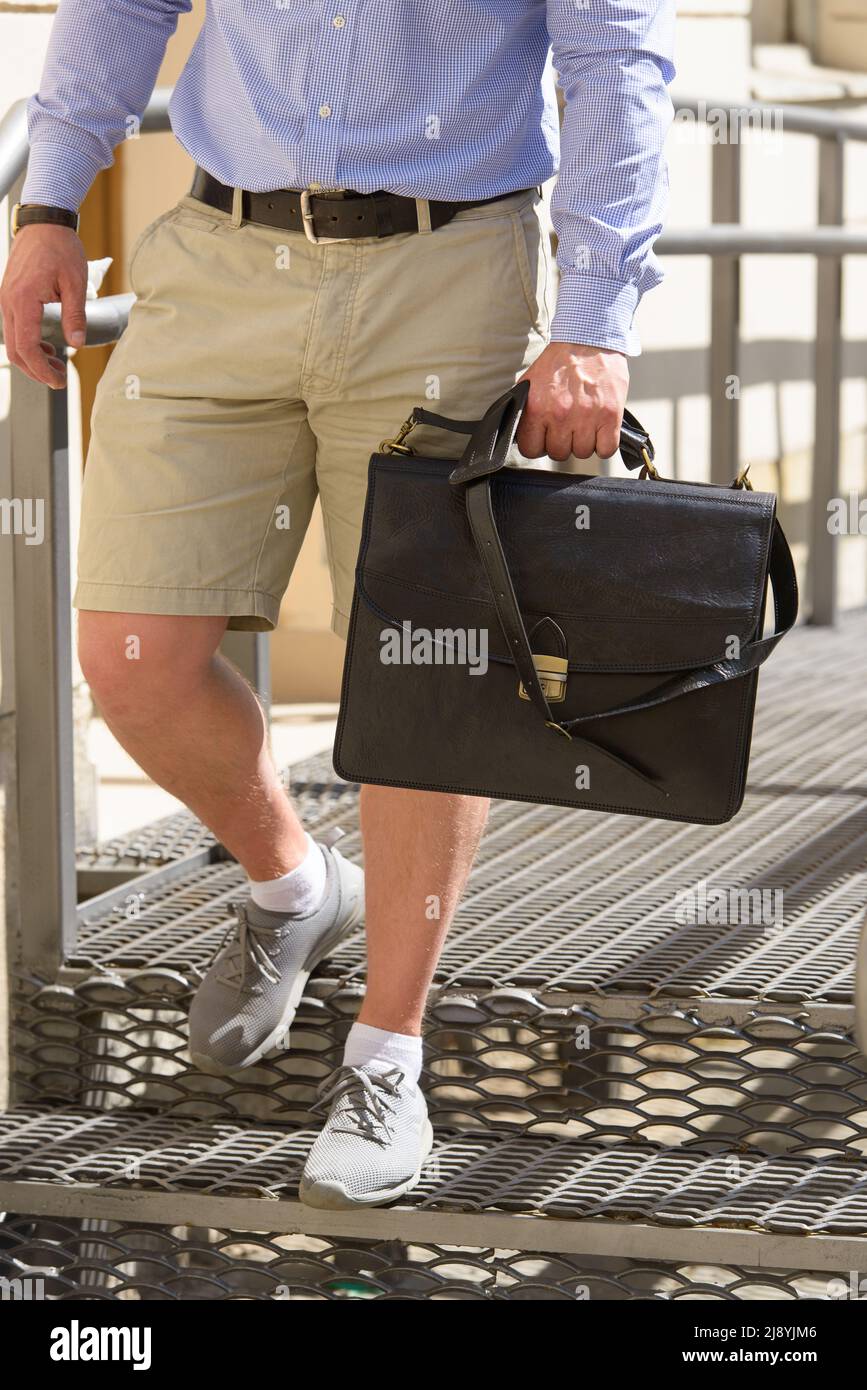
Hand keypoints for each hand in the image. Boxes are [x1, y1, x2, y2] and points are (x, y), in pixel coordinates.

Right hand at [0, 224, 87, 387]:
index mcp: (23, 299)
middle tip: (60, 380)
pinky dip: (29, 343)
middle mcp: (8, 301)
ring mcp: (6, 299)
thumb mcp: (75, 283)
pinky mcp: (10, 297)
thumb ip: (75, 315)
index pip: (26, 346)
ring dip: (33, 358)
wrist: (44, 223)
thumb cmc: (61, 248)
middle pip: (15, 350)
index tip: (58, 381)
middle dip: (37, 370)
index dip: (41, 369)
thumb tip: (77, 344)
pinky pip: (14, 328)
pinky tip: (49, 347)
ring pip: (13, 341)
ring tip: (58, 365)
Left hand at [516, 342, 628, 461]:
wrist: (589, 339)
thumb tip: (520, 436)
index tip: (545, 437)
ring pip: (582, 452)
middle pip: (558, 453)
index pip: (532, 450)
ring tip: (584, 424)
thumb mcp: (530, 384)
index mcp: (538, 408)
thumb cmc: (560, 362)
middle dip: (562, 442)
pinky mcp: (610, 416)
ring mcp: (587, 417)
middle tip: (567, 426)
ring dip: (583, 442)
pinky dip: (604, 444)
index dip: (538, 445)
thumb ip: (524, 411)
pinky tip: (600, 431)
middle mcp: (561, 415)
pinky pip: (606, 449)